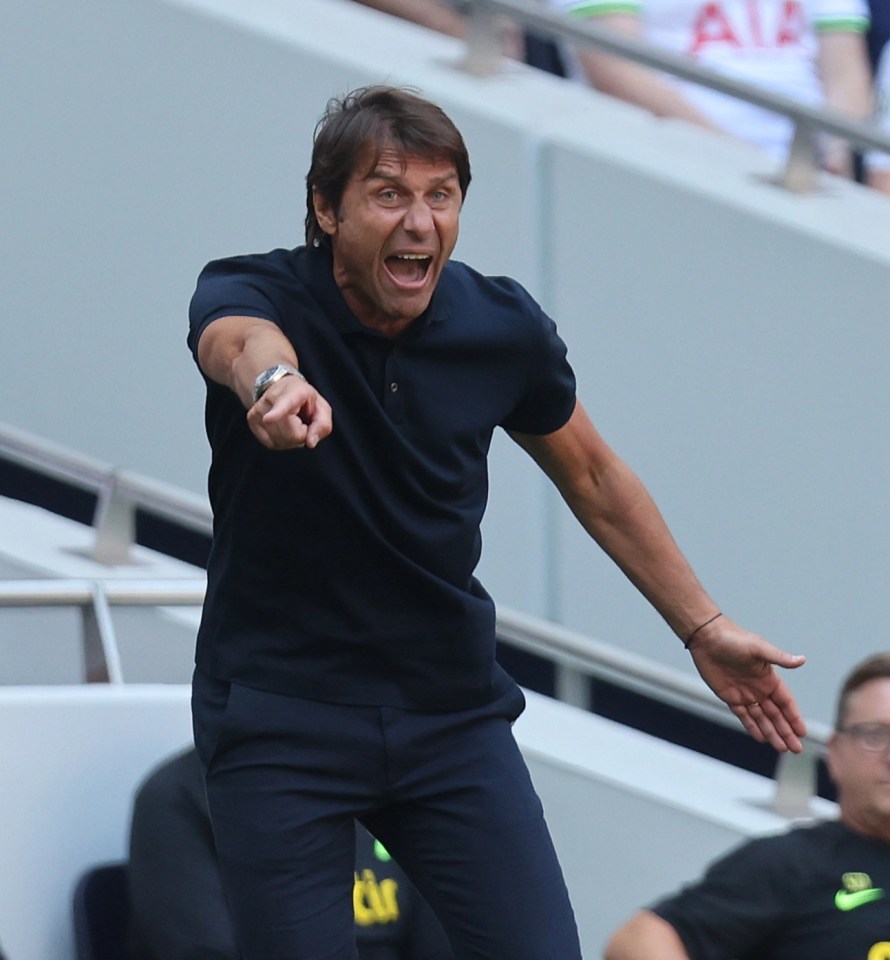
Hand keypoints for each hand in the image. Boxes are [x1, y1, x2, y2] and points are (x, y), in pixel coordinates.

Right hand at [246, 374, 332, 449]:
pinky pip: (271, 444)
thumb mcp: (321, 408)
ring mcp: (258, 410)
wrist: (279, 387)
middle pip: (290, 435)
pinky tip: (282, 429)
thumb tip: (310, 443)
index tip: (268, 419)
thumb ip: (322, 425)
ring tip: (291, 423)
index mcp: (293, 392)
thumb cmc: (304, 400)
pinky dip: (281, 441)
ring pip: (280, 441)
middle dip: (301, 435)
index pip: (284, 405)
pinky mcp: (251, 420)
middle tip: (301, 422)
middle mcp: (271, 398)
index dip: (276, 413)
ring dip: (291, 440)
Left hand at [688, 616, 806, 752]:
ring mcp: (745, 693)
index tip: (802, 732)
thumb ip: (779, 657)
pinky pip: (743, 715)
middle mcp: (760, 688)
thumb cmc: (734, 639)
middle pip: (776, 714)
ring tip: (782, 748)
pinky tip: (760, 738)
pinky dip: (752, 727)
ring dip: (772, 732)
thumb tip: (802, 660)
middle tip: (796, 748)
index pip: (786, 702)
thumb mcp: (758, 648)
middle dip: (786, 731)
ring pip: (761, 718)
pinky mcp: (730, 696)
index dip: (794, 717)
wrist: (707, 638)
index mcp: (769, 678)